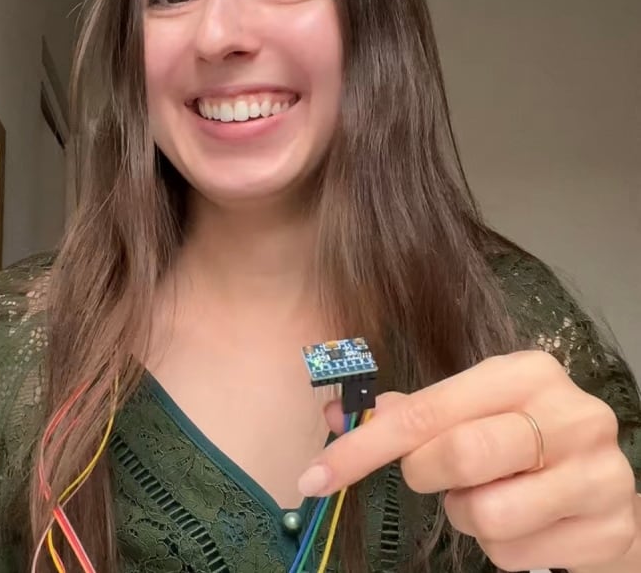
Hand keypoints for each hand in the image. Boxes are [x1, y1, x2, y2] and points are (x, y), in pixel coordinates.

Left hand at [297, 351, 638, 570]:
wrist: (605, 491)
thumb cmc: (525, 444)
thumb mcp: (474, 412)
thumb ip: (412, 413)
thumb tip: (337, 413)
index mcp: (527, 372)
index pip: (424, 409)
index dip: (362, 448)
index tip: (316, 476)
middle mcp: (571, 414)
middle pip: (457, 456)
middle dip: (427, 477)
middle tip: (436, 478)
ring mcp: (599, 474)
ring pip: (486, 514)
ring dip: (469, 517)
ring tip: (491, 498)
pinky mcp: (612, 531)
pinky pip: (517, 555)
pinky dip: (504, 550)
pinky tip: (528, 526)